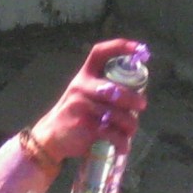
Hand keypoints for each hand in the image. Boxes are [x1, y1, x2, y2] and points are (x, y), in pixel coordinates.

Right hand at [29, 39, 148, 162]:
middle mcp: (81, 87)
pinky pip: (112, 133)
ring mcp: (81, 107)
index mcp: (84, 76)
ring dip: (130, 126)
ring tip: (130, 131)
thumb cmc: (76, 114)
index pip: (100, 53)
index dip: (121, 47)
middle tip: (142, 105)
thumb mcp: (83, 94)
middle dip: (133, 99)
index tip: (140, 49)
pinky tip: (122, 146)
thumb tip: (139, 94)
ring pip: (117, 115)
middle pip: (115, 89)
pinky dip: (121, 141)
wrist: (51, 136)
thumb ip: (105, 90)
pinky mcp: (84, 127)